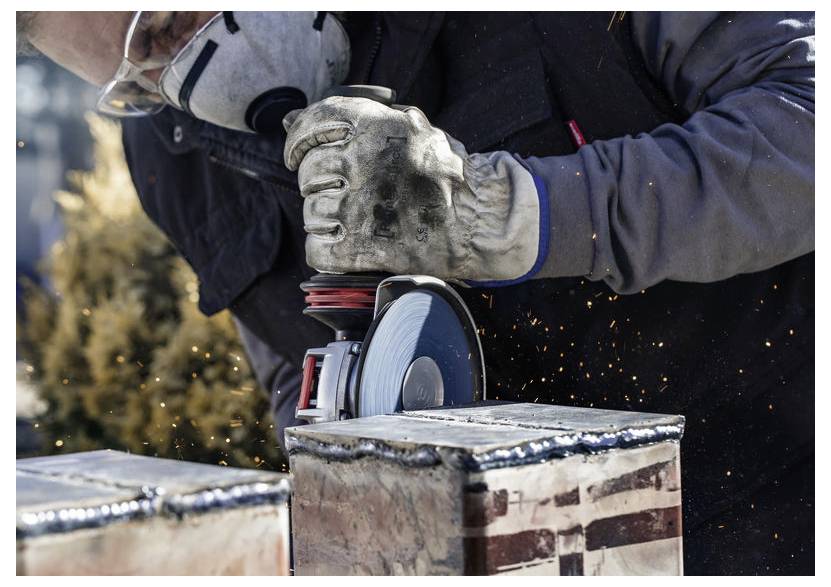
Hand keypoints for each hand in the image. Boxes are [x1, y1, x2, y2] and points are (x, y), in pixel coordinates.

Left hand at [283, 96, 544, 282]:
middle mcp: (364, 163)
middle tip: (352, 194)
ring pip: (312, 212)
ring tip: (360, 221)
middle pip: (310, 173)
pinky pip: (317, 249)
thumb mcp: (408, 128)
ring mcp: (360, 209)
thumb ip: (352, 120)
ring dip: (327, 220)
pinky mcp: (360, 250)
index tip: (299, 155)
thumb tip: (288, 122)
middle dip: (322, 184)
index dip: (299, 142)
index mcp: (377, 127)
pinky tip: (351, 246)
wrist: (481, 225)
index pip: (311, 125)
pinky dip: (328, 251)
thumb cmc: (444, 175)